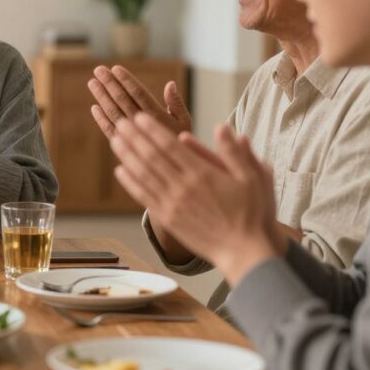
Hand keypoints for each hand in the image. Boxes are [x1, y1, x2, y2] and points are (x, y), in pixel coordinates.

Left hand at [88, 65, 190, 138]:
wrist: (174, 169)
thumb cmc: (182, 143)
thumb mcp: (185, 123)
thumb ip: (177, 104)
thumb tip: (170, 84)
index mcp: (158, 117)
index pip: (139, 94)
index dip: (127, 81)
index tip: (115, 68)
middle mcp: (141, 125)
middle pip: (123, 100)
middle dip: (110, 84)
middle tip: (98, 70)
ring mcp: (130, 135)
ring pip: (113, 113)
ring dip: (101, 97)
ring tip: (92, 83)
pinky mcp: (124, 146)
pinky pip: (109, 130)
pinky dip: (101, 119)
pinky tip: (94, 107)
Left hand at [109, 114, 284, 283]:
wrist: (245, 252)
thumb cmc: (253, 214)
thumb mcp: (254, 178)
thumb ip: (235, 152)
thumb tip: (222, 127)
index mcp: (203, 174)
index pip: (170, 146)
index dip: (152, 130)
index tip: (139, 117)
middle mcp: (183, 187)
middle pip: (152, 157)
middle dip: (134, 138)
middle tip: (121, 122)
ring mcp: (173, 204)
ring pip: (144, 174)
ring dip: (127, 156)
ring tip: (114, 139)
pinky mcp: (168, 219)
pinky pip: (144, 196)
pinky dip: (130, 182)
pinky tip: (120, 171)